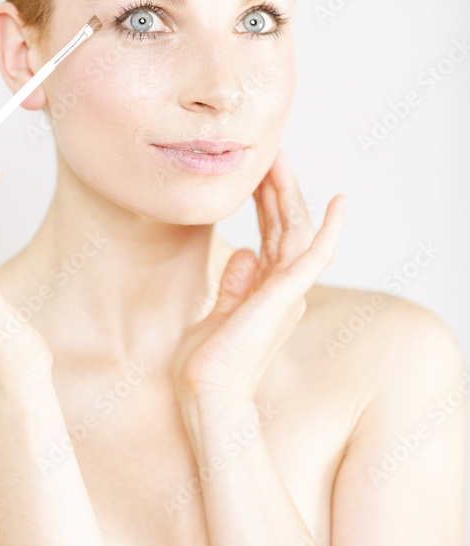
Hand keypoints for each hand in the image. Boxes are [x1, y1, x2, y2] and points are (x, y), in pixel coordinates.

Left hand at [171, 150, 346, 401]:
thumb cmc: (207, 362)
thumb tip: (243, 253)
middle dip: (277, 188)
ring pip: (297, 230)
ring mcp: (289, 291)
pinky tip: (339, 202)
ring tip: (278, 158)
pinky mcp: (288, 294)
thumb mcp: (216, 313)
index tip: (256, 174)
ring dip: (290, 193)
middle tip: (269, 153)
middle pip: (286, 226)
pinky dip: (331, 229)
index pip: (272, 235)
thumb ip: (234, 285)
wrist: (207, 392)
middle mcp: (285, 289)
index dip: (266, 203)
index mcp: (269, 292)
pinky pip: (317, 255)